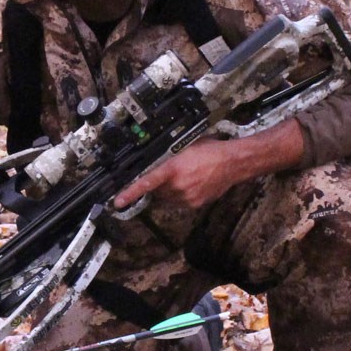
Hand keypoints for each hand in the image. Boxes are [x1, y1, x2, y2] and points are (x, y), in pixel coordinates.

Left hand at [112, 137, 247, 212]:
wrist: (233, 163)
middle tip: (170, 174)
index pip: (147, 182)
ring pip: (167, 198)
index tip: (118, 202)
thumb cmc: (211, 151)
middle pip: (156, 191)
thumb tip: (156, 161)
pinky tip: (192, 184)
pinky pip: (179, 203)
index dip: (130, 193)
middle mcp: (178, 186)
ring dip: (169, 191)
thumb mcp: (186, 147)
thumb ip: (169, 157)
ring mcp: (187, 197)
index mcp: (173, 169)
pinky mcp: (195, 204)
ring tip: (184, 177)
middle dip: (158, 185)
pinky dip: (180, 196)